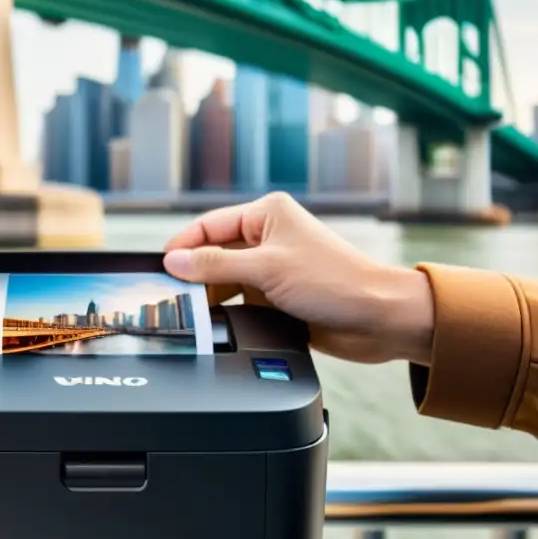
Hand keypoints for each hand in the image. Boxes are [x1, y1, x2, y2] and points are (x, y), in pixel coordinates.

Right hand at [163, 193, 433, 364]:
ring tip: (191, 313)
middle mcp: (268, 238)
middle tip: (171, 296)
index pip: (208, 225)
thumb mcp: (267, 268)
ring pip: (224, 281)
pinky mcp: (277, 297)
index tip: (160, 269)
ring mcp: (272, 269)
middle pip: (213, 254)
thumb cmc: (336, 281)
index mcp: (267, 214)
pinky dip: (227, 313)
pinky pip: (240, 303)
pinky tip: (217, 324)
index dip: (182, 246)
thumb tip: (173, 261)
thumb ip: (216, 264)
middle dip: (194, 275)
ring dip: (211, 297)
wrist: (377, 319)